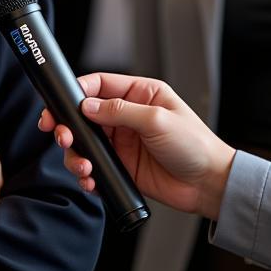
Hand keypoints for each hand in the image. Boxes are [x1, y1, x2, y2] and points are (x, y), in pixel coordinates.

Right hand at [38, 73, 235, 219]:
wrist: (209, 185)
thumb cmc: (195, 146)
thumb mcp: (158, 120)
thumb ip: (119, 111)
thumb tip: (86, 105)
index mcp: (139, 95)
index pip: (99, 84)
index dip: (77, 91)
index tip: (61, 103)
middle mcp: (126, 116)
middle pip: (84, 114)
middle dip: (67, 126)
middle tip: (61, 136)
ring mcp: (122, 141)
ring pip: (84, 142)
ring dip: (76, 154)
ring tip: (83, 166)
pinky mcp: (120, 165)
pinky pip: (94, 166)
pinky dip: (86, 173)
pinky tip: (90, 179)